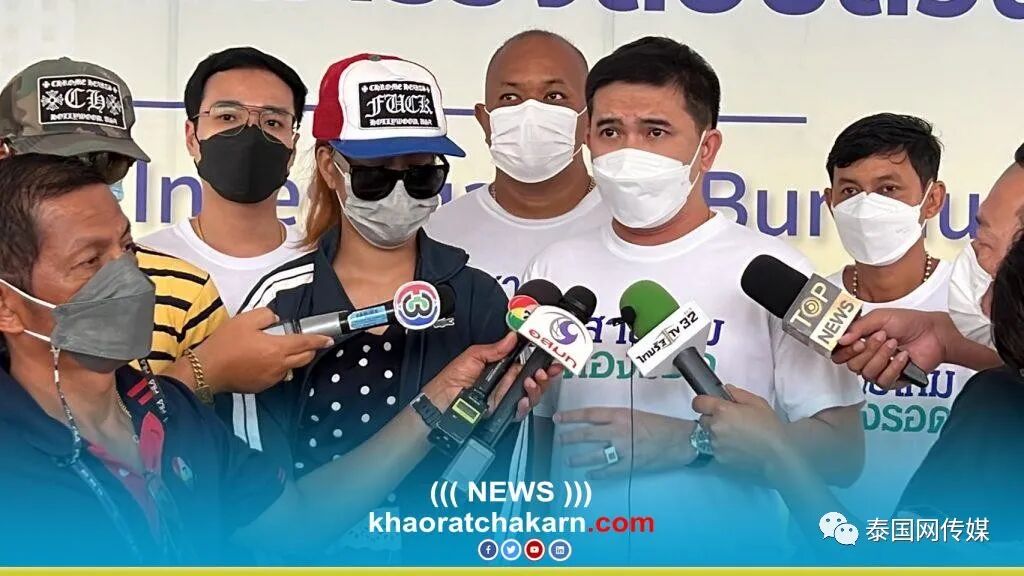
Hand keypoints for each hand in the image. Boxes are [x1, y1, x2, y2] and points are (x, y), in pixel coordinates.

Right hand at [194, 308, 332, 393]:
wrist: (206, 370)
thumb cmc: (224, 344)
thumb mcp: (245, 320)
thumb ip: (266, 315)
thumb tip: (275, 319)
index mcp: (277, 348)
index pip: (306, 343)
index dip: (319, 340)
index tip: (328, 339)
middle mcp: (279, 366)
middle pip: (304, 358)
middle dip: (309, 349)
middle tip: (303, 340)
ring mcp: (271, 378)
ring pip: (291, 368)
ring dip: (291, 359)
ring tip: (278, 349)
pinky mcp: (261, 386)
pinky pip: (277, 376)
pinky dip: (278, 367)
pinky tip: (264, 360)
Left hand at [420, 332, 559, 418]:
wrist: (441, 400)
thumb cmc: (452, 379)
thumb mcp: (474, 356)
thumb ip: (496, 348)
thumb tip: (512, 336)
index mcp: (503, 368)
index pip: (528, 364)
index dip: (541, 361)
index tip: (550, 356)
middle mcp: (507, 383)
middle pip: (535, 380)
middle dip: (544, 375)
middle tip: (544, 370)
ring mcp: (506, 398)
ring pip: (531, 396)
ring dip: (535, 388)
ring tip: (530, 381)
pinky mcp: (503, 412)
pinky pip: (520, 411)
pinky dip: (524, 406)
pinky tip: (522, 399)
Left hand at [555, 408, 692, 479]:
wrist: (681, 439)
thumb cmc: (660, 425)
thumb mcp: (636, 414)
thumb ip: (616, 419)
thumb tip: (596, 424)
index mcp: (620, 415)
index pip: (589, 415)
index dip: (571, 416)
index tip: (558, 418)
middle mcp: (619, 431)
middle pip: (587, 434)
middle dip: (570, 438)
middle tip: (560, 440)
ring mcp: (624, 449)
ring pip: (594, 455)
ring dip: (579, 459)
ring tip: (569, 461)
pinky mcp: (631, 465)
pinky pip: (609, 471)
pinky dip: (597, 473)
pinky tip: (590, 475)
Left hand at [692, 385, 787, 477]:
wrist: (779, 454)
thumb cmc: (770, 427)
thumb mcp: (757, 403)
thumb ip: (738, 394)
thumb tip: (726, 390)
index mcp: (722, 411)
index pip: (698, 403)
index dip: (704, 402)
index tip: (711, 405)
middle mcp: (715, 427)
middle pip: (703, 419)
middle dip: (713, 419)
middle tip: (730, 422)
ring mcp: (716, 445)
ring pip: (708, 436)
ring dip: (717, 434)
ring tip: (737, 437)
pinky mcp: (719, 459)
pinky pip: (715, 449)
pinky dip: (722, 448)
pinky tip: (738, 448)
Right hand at [830, 309, 953, 388]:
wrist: (933, 333)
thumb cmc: (908, 322)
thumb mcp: (879, 317)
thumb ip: (858, 327)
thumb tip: (840, 339)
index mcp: (858, 342)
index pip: (839, 354)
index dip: (844, 350)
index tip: (856, 341)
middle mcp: (866, 357)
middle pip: (852, 364)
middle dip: (868, 350)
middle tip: (881, 336)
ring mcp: (878, 370)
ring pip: (866, 373)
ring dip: (881, 356)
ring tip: (894, 344)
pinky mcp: (892, 381)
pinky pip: (883, 381)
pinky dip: (894, 368)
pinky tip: (903, 357)